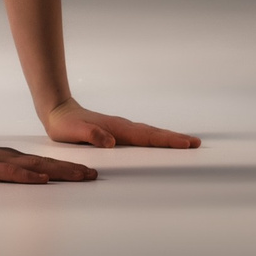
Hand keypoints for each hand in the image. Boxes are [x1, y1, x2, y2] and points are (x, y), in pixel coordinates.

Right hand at [0, 136, 98, 183]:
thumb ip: (10, 172)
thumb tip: (33, 179)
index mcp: (15, 160)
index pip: (47, 165)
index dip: (69, 169)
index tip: (89, 173)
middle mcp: (13, 159)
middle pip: (48, 165)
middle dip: (72, 171)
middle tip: (94, 175)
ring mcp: (1, 162)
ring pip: (36, 168)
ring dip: (59, 172)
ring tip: (79, 176)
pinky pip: (11, 173)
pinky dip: (28, 176)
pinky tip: (42, 179)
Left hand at [43, 99, 201, 149]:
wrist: (59, 111)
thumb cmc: (65, 125)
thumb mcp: (74, 132)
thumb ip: (91, 135)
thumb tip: (110, 142)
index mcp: (117, 129)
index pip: (147, 136)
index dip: (167, 141)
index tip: (185, 144)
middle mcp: (123, 127)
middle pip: (154, 134)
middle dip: (175, 139)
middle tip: (196, 143)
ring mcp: (122, 128)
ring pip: (150, 134)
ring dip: (168, 139)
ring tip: (186, 143)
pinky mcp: (119, 132)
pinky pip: (143, 136)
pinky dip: (156, 139)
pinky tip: (160, 143)